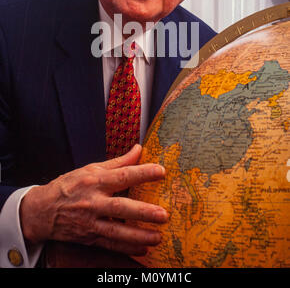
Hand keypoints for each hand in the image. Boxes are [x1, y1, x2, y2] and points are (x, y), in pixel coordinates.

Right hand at [20, 145, 167, 255]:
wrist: (42, 210)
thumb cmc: (70, 186)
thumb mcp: (91, 169)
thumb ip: (118, 162)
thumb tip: (138, 149)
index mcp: (95, 181)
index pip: (122, 176)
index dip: (142, 173)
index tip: (160, 172)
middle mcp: (93, 202)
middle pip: (120, 207)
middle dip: (142, 212)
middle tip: (163, 215)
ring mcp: (90, 222)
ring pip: (116, 230)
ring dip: (138, 235)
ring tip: (158, 237)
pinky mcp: (88, 237)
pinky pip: (110, 244)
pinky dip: (126, 248)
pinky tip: (143, 249)